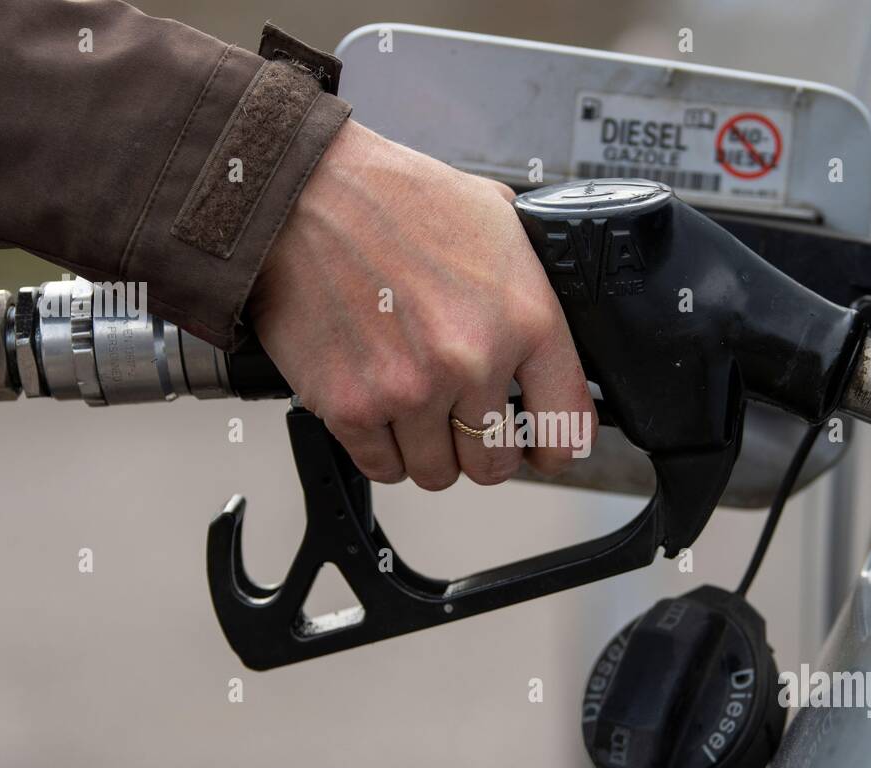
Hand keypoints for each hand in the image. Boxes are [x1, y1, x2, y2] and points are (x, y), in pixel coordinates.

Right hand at [251, 120, 594, 488]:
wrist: (304, 191)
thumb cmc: (396, 199)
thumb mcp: (498, 222)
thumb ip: (530, 285)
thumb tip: (550, 329)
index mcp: (525, 318)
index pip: (567, 427)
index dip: (556, 448)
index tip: (544, 449)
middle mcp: (472, 361)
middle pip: (494, 464)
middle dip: (483, 451)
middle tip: (465, 424)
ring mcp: (410, 389)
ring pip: (437, 473)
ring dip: (429, 452)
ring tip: (416, 410)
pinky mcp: (351, 405)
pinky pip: (381, 467)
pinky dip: (382, 450)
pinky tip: (380, 411)